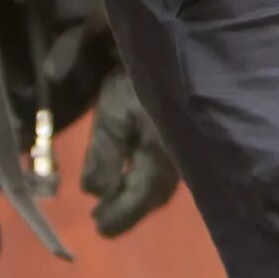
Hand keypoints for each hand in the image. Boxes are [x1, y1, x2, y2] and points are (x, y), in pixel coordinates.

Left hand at [80, 68, 180, 238]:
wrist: (178, 47)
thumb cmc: (141, 82)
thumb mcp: (113, 116)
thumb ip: (104, 156)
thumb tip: (93, 192)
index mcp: (160, 161)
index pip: (139, 200)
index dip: (119, 217)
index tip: (98, 229)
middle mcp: (178, 161)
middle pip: (152, 196)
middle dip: (127, 208)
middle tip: (100, 218)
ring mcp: (185, 148)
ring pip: (159, 183)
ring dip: (135, 194)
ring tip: (111, 198)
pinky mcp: (185, 135)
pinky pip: (164, 168)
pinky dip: (144, 178)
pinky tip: (131, 172)